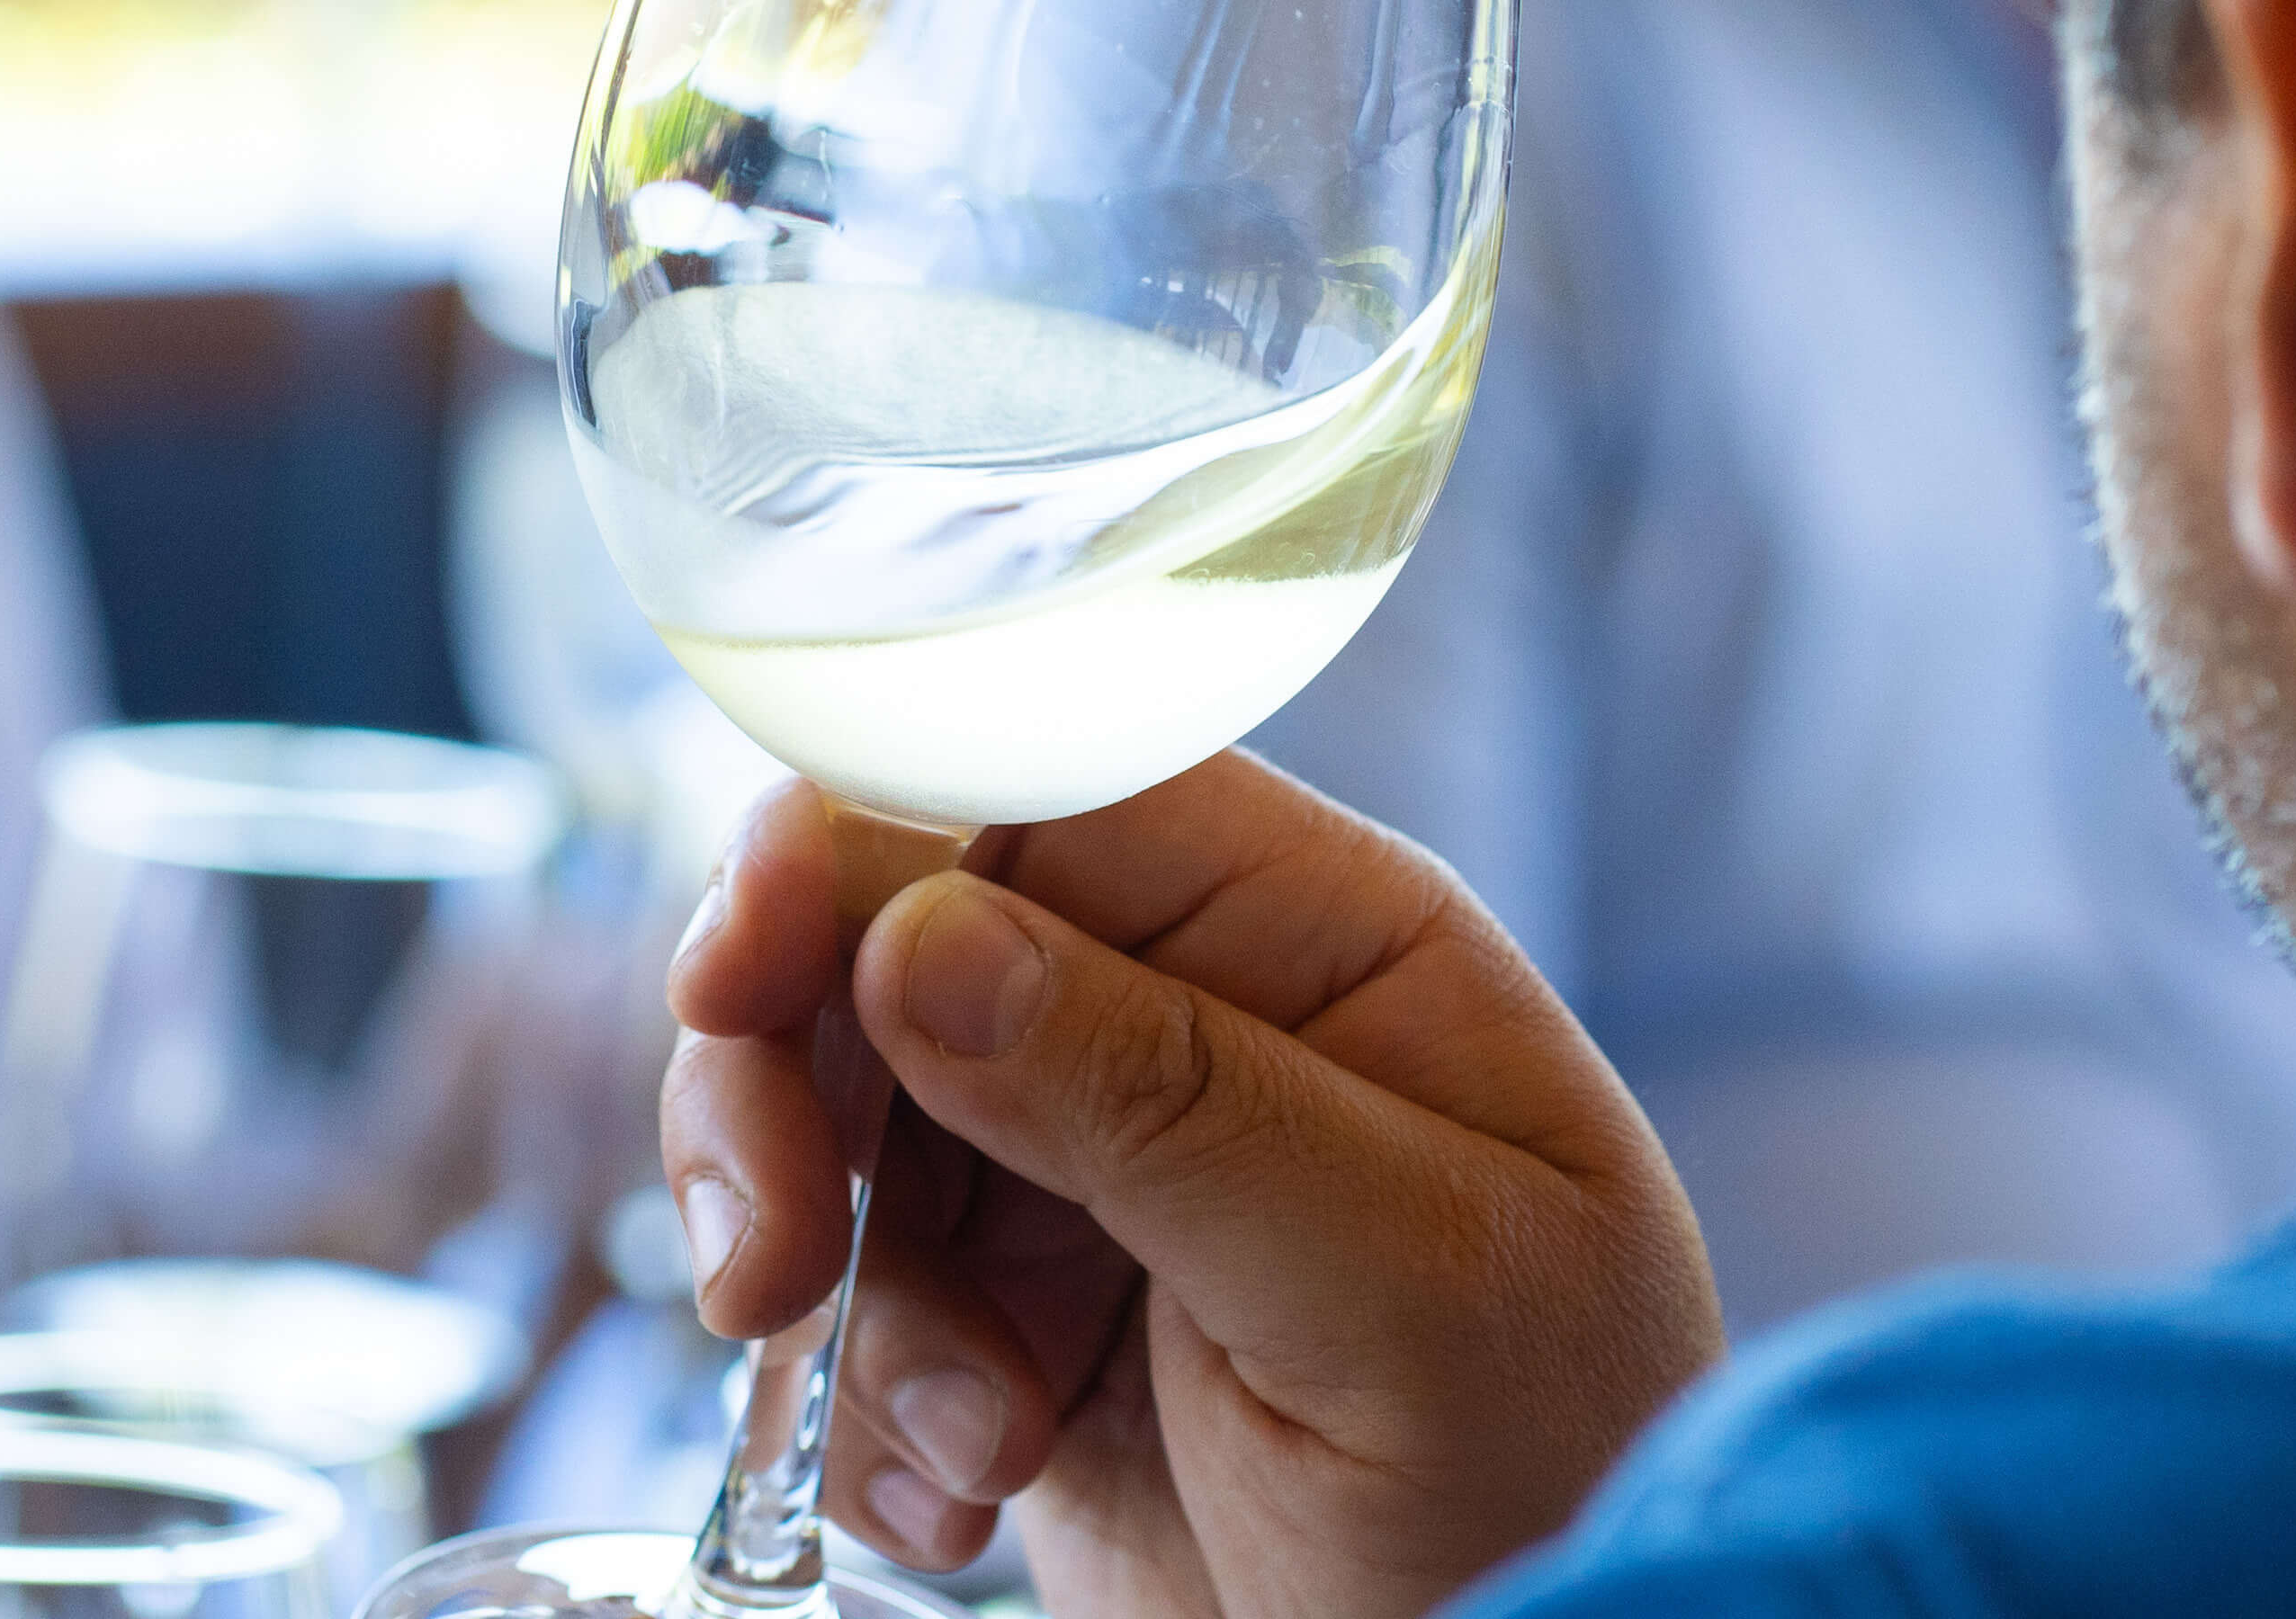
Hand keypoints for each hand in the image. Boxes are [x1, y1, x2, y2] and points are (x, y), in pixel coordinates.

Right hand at [662, 754, 1724, 1618]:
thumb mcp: (1402, 1295)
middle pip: (887, 936)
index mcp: (1318, 937)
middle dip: (792, 1091)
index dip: (855, 846)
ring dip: (847, 1287)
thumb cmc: (1557, 1483)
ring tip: (970, 1446)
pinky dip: (863, 1407)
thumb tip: (924, 938)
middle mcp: (1190, 1015)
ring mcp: (1096, 1166)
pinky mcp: (1025, 1317)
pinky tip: (964, 1503)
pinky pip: (854, 1293)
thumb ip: (1174, 1104)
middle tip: (776, 1266)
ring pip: (840, 1116)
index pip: (1040, 791)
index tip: (738, 969)